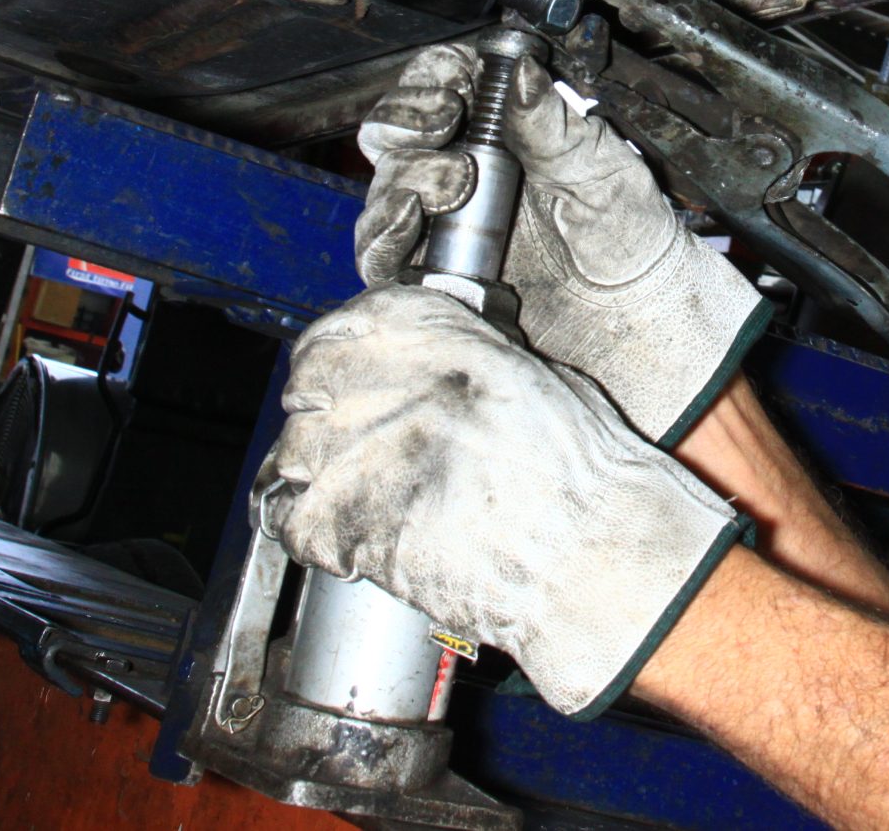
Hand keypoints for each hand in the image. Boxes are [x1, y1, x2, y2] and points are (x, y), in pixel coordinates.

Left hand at [270, 284, 745, 716]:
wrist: (596, 559)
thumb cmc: (585, 477)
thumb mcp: (529, 379)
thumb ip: (460, 359)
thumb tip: (414, 363)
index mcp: (442, 339)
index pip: (341, 329)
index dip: (332, 359)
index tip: (335, 379)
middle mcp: (398, 384)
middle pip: (305, 388)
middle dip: (317, 416)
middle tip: (345, 444)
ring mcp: (368, 452)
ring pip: (292, 454)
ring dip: (311, 475)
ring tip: (347, 497)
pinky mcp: (353, 524)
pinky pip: (292, 520)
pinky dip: (308, 531)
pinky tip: (343, 537)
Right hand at [354, 41, 768, 445]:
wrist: (632, 313)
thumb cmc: (627, 233)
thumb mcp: (597, 167)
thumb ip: (551, 120)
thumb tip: (520, 68)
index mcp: (502, 126)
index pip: (441, 80)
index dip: (433, 78)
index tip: (452, 93)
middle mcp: (461, 165)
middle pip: (393, 127)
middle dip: (405, 122)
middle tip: (441, 131)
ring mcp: (439, 219)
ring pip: (383, 184)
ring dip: (402, 178)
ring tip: (448, 188)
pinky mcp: (428, 270)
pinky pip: (379, 251)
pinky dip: (381, 235)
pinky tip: (410, 225)